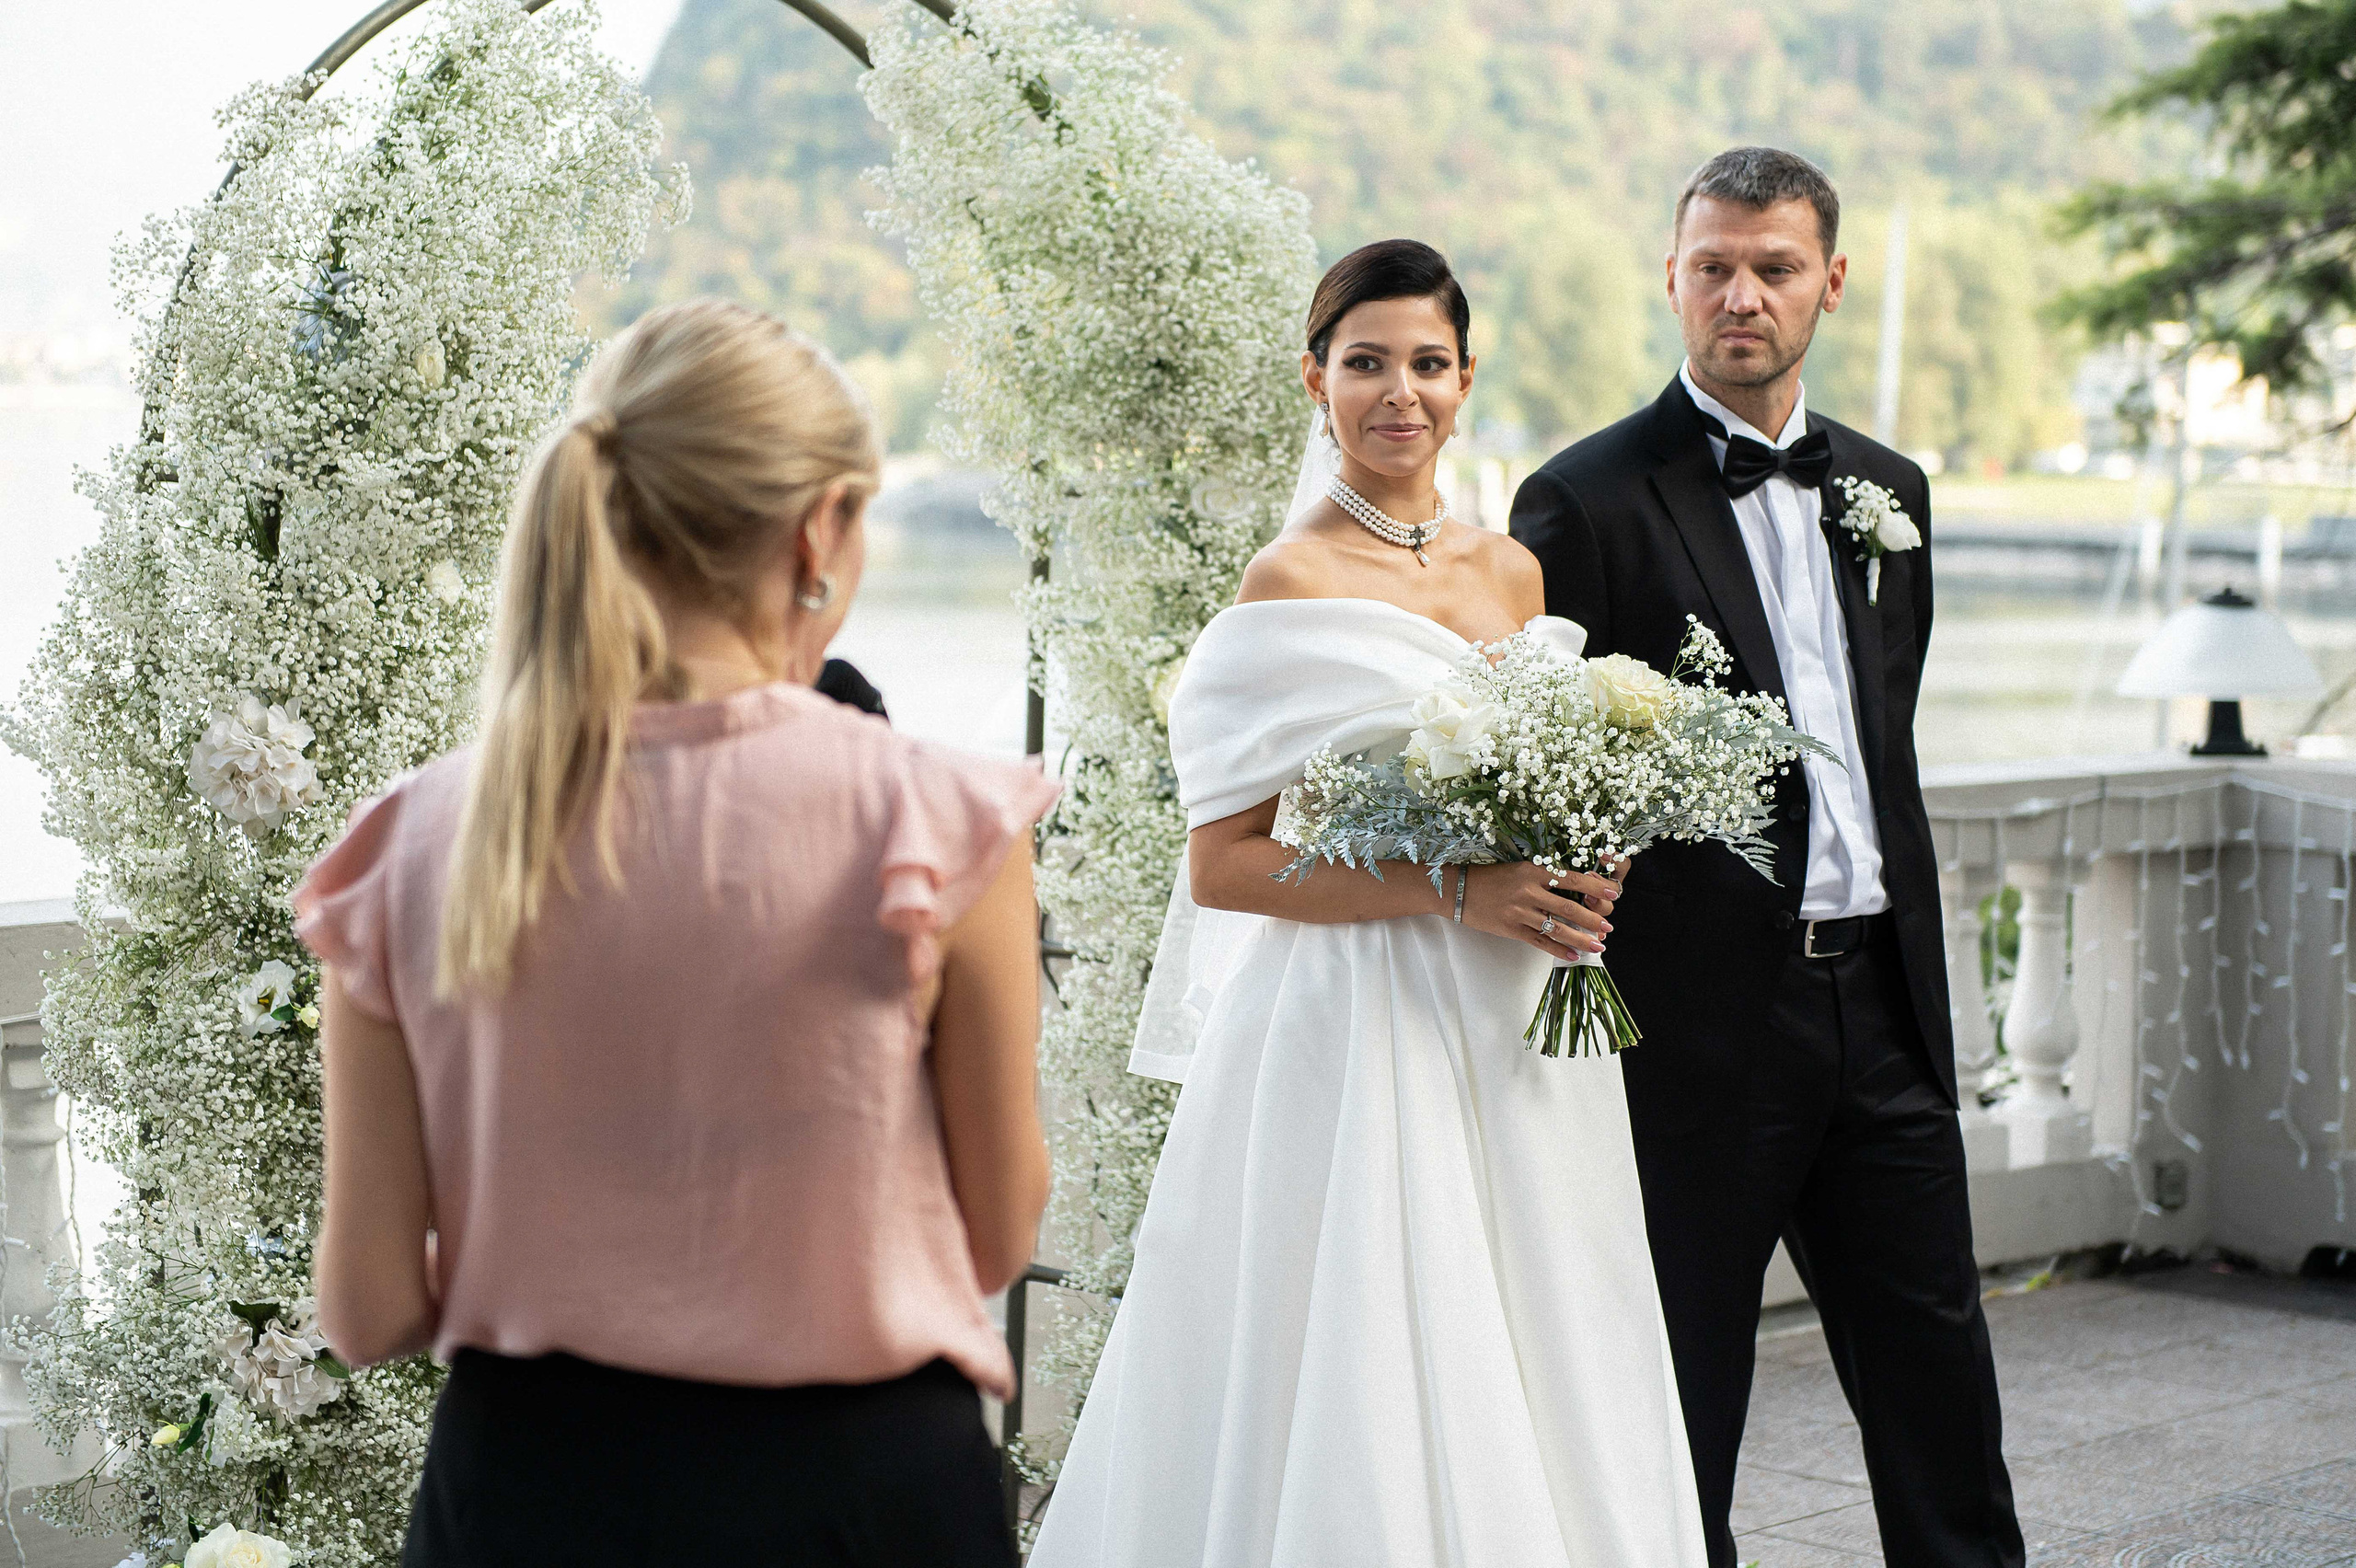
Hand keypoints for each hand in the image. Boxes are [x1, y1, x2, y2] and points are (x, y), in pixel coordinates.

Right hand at [1461, 861, 1615, 960]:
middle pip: (1569, 908)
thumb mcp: (1519, 869)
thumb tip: (1573, 890)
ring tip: (1598, 946)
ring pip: (1558, 928)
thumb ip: (1544, 877)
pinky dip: (1558, 950)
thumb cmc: (1491, 878)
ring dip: (1581, 939)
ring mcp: (1520, 912)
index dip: (1594, 888)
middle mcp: (1529, 891)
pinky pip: (1540, 942)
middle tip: (1608, 927)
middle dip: (1592, 920)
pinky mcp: (1511, 929)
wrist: (1458, 890)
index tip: (1613, 894)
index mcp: (1533, 871)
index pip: (1571, 879)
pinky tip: (1573, 956)